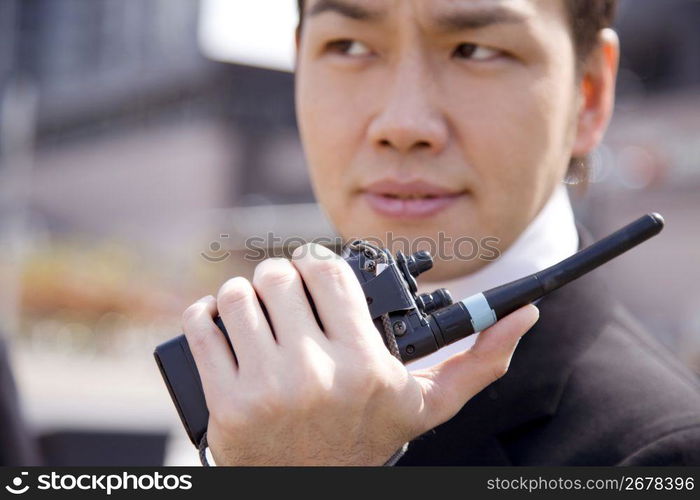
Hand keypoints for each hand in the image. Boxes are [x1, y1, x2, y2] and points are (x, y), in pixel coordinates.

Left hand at [182, 243, 538, 464]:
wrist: (311, 492)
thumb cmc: (366, 440)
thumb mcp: (427, 406)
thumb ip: (479, 362)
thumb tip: (524, 317)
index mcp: (366, 365)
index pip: (327, 271)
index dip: (318, 268)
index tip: (316, 280)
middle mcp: (316, 374)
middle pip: (279, 277)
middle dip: (281, 281)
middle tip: (285, 298)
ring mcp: (265, 390)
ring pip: (239, 296)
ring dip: (244, 296)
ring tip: (257, 314)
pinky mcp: (224, 404)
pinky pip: (200, 326)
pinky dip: (205, 316)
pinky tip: (222, 325)